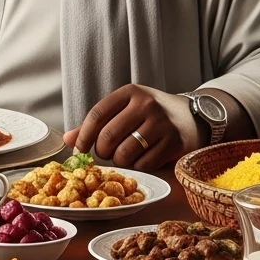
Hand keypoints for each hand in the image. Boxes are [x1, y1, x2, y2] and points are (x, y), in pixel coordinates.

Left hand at [63, 84, 203, 169]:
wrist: (192, 117)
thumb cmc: (151, 115)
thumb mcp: (125, 110)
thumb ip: (97, 124)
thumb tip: (66, 139)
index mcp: (130, 92)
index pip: (97, 114)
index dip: (83, 135)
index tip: (79, 149)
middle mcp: (146, 104)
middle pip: (108, 137)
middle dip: (102, 151)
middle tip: (107, 153)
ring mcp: (161, 123)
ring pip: (124, 154)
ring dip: (120, 161)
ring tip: (126, 155)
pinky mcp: (174, 142)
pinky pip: (144, 164)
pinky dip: (138, 167)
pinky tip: (142, 159)